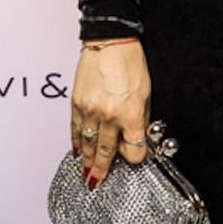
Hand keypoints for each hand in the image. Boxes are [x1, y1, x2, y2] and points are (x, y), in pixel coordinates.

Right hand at [71, 40, 150, 183]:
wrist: (110, 42)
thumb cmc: (130, 63)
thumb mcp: (146, 93)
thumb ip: (140, 118)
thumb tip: (136, 136)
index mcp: (130, 114)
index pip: (133, 149)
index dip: (134, 157)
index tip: (133, 159)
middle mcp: (109, 115)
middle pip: (106, 151)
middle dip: (103, 169)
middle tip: (98, 181)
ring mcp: (90, 110)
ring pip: (88, 143)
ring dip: (87, 160)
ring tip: (87, 173)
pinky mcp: (77, 103)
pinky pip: (76, 129)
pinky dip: (77, 142)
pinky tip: (77, 151)